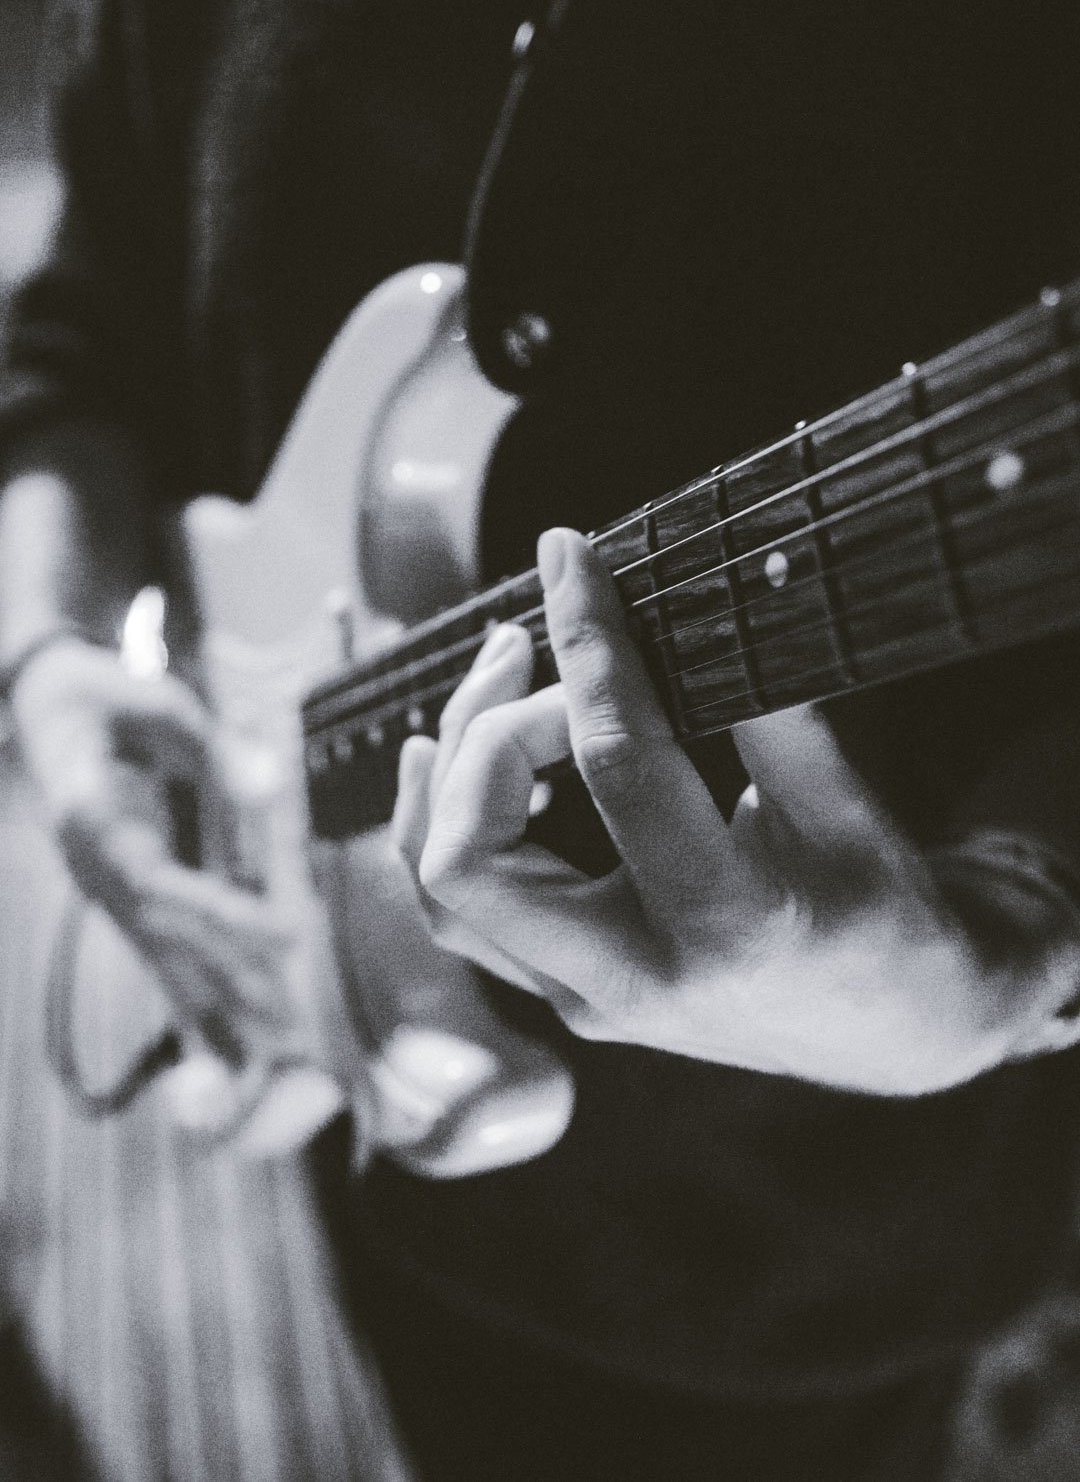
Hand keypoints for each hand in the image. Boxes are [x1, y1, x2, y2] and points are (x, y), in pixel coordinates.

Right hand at [10, 635, 292, 1059]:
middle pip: (169, 942)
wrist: (46, 704)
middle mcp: (95, 873)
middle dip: (237, 985)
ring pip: (167, 961)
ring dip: (224, 1008)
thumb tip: (270, 786)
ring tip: (284, 1052)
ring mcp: (104, 893)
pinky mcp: (120, 901)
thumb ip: (215, 751)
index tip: (287, 938)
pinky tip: (233, 1043)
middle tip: (300, 1029)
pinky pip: (163, 957)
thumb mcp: (158, 705)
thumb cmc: (103, 695)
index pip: (166, 889)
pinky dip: (201, 997)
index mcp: (93, 827)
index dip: (227, 917)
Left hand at [393, 529, 1079, 1094]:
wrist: (896, 1028)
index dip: (587, 646)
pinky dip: (441, 822)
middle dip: (484, 731)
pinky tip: (452, 750)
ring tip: (499, 671)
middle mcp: (634, 981)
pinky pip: (461, 912)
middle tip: (528, 646)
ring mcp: (588, 1001)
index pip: (615, 764)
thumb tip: (713, 592)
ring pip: (445, 894)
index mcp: (723, 925)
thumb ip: (771, 713)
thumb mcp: (849, 809)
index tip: (570, 558)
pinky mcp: (567, 994)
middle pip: (473, 857)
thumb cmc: (884, 911)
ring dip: (449, 773)